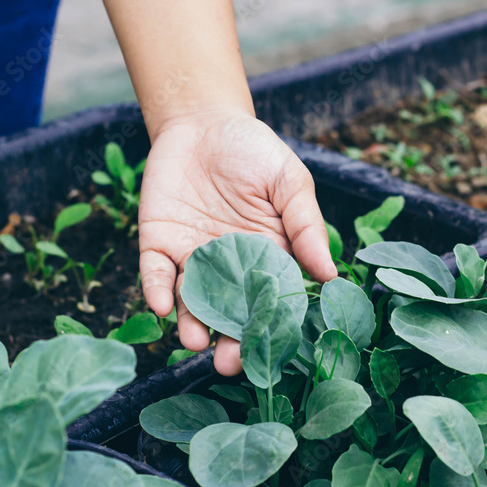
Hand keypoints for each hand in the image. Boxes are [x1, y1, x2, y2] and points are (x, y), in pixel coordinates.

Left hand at [138, 108, 336, 374]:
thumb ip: (305, 226)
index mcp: (269, 257)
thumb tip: (329, 275)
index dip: (273, 326)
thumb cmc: (255, 152)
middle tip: (229, 365)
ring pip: (192, 303)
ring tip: (195, 342)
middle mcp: (230, 268)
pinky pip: (157, 275)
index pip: (272, 300)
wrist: (203, 121)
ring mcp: (193, 259)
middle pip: (231, 313)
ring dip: (192, 325)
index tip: (274, 350)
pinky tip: (162, 305)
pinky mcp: (158, 245)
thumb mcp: (289, 182)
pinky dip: (158, 291)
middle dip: (229, 341)